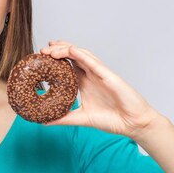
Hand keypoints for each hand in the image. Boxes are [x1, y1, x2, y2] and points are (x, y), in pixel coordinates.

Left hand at [40, 40, 161, 138]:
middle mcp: (92, 75)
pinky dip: (82, 55)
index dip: (55, 60)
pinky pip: (94, 63)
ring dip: (66, 49)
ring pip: (82, 55)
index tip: (40, 58)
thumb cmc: (112, 119)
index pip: (67, 66)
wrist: (133, 124)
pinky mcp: (110, 76)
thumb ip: (64, 118)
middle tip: (42, 50)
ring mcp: (101, 74)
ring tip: (51, 48)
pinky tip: (71, 50)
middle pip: (73, 56)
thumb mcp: (82, 118)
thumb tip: (44, 122)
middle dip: (57, 50)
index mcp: (85, 82)